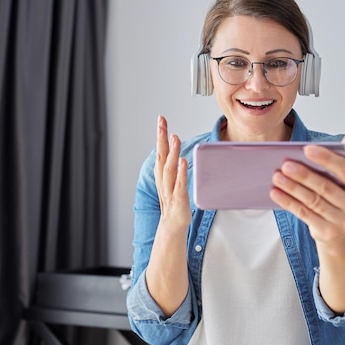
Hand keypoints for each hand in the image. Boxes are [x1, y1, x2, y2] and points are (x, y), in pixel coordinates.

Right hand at [154, 115, 190, 229]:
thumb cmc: (174, 201)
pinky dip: (181, 172)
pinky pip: (179, 184)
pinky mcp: (178, 199)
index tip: (161, 120)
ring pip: (169, 168)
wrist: (172, 225)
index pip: (160, 151)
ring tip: (175, 138)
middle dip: (161, 138)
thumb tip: (176, 144)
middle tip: (162, 122)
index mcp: (162, 174)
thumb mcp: (173, 179)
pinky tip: (184, 162)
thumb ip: (174, 163)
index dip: (160, 135)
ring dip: (172, 152)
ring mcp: (170, 189)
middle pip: (161, 156)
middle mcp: (163, 179)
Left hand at [270, 132, 344, 244]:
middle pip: (326, 187)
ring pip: (313, 200)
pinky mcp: (328, 233)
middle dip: (303, 175)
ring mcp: (344, 223)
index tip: (306, 149)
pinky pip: (304, 214)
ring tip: (277, 176)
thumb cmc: (342, 199)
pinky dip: (288, 202)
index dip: (326, 159)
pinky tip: (276, 193)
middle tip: (285, 164)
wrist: (340, 234)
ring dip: (292, 187)